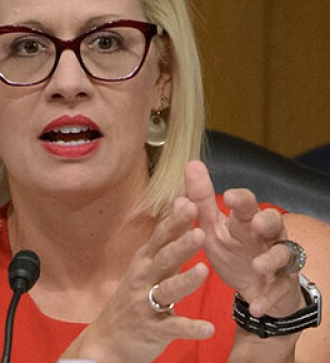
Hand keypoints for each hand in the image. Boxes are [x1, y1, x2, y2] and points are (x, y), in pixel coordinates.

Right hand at [61, 197, 213, 361]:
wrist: (109, 336)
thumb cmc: (135, 292)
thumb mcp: (146, 264)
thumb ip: (167, 238)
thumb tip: (181, 202)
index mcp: (144, 260)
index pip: (160, 236)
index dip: (175, 221)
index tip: (191, 204)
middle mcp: (143, 278)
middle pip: (164, 259)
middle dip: (181, 246)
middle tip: (200, 233)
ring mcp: (146, 304)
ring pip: (168, 290)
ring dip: (185, 280)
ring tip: (204, 271)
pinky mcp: (153, 329)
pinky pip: (173, 327)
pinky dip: (191, 328)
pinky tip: (209, 328)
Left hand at [186, 160, 303, 317]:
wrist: (253, 287)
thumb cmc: (233, 249)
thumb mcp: (212, 227)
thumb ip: (200, 201)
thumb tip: (189, 167)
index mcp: (245, 220)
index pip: (247, 203)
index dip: (239, 199)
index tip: (226, 196)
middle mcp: (265, 236)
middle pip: (272, 221)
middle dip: (265, 221)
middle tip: (254, 223)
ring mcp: (277, 260)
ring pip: (283, 254)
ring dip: (270, 259)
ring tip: (257, 266)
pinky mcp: (281, 285)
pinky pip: (278, 290)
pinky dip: (267, 298)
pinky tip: (255, 306)